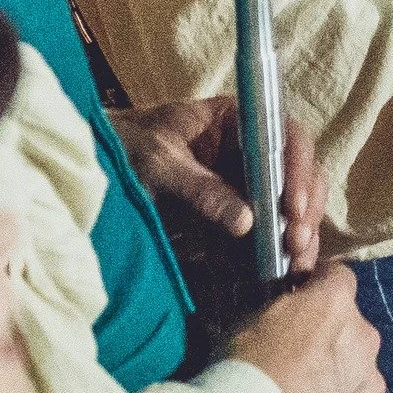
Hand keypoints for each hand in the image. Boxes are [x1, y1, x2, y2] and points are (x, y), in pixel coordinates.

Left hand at [112, 98, 327, 272]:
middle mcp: (249, 149)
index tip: (292, 206)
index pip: (283, 136)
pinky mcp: (233, 217)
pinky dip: (278, 251)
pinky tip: (285, 272)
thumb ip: (200, 189)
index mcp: (237, 120)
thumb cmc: (122, 150)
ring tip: (296, 264)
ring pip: (288, 204)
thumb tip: (246, 222)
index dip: (297, 169)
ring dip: (298, 233)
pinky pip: (265, 231)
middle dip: (303, 208)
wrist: (90, 170)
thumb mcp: (157, 164)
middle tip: (298, 244)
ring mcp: (244, 183)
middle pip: (295, 173)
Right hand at [225, 262, 385, 392]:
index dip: (318, 292)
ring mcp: (371, 383)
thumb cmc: (243, 371)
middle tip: (299, 365)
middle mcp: (364, 337)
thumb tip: (293, 308)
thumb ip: (287, 309)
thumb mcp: (252, 319)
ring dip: (340, 381)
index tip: (301, 306)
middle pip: (353, 330)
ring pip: (360, 373)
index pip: (337, 278)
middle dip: (332, 342)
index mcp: (336, 303)